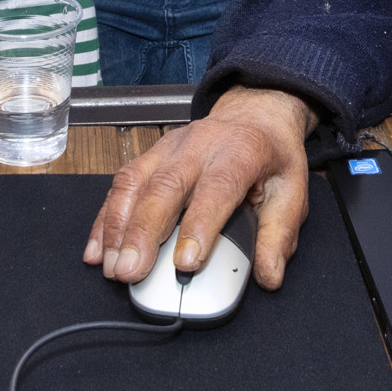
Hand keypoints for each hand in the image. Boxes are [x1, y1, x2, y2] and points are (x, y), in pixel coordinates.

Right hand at [84, 86, 315, 290]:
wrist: (254, 115)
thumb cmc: (271, 156)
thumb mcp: (293, 190)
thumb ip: (279, 235)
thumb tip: (269, 275)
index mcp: (239, 153)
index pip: (215, 190)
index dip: (198, 226)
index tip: (185, 263)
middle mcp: (198, 147)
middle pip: (163, 187)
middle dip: (143, 233)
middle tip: (131, 272)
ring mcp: (168, 149)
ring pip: (134, 184)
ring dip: (118, 227)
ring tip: (111, 266)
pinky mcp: (149, 157)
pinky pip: (121, 185)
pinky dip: (105, 219)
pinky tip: (97, 250)